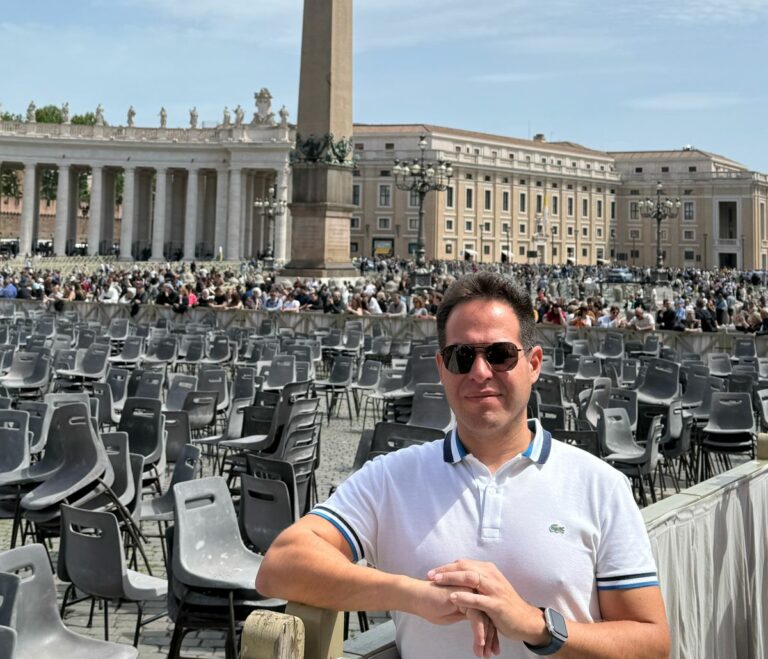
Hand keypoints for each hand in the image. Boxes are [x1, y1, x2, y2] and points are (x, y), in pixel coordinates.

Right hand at [411, 580, 498, 657]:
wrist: (417, 597)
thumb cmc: (431, 605)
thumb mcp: (454, 614)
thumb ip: (468, 616)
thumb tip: (482, 628)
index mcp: (472, 596)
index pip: (487, 615)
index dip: (491, 633)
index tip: (492, 649)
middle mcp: (473, 592)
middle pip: (489, 616)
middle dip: (491, 638)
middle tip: (490, 654)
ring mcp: (469, 592)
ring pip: (485, 617)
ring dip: (485, 638)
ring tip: (483, 653)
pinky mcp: (463, 596)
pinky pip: (476, 616)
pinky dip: (478, 631)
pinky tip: (480, 643)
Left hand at [428, 559, 548, 645]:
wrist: (525, 621)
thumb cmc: (505, 605)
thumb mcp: (491, 588)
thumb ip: (477, 581)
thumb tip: (458, 575)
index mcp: (489, 571)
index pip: (464, 563)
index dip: (447, 566)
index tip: (433, 571)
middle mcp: (492, 576)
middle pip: (465, 567)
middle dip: (446, 570)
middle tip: (430, 575)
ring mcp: (495, 589)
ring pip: (470, 578)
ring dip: (452, 578)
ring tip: (437, 581)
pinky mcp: (497, 604)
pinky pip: (478, 599)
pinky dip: (464, 597)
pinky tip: (453, 597)